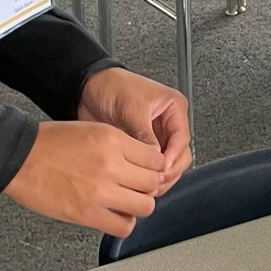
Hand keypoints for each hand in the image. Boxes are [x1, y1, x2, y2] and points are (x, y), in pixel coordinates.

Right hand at [5, 120, 165, 237]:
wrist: (18, 157)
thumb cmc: (47, 143)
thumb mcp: (91, 129)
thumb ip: (119, 144)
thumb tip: (141, 161)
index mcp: (112, 140)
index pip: (156, 159)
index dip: (154, 167)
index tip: (149, 171)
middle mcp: (110, 165)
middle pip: (153, 183)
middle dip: (148, 186)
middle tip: (137, 187)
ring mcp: (100, 191)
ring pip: (145, 206)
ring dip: (138, 205)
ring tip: (126, 202)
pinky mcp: (87, 214)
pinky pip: (123, 226)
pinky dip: (123, 223)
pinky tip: (114, 215)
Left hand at [78, 67, 191, 195]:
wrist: (88, 88)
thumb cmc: (113, 86)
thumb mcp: (131, 109)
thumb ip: (144, 134)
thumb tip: (154, 157)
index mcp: (174, 108)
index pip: (182, 139)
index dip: (173, 156)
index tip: (161, 168)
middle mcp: (168, 123)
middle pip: (180, 155)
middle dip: (169, 170)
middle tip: (154, 180)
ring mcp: (155, 136)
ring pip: (167, 163)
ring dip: (158, 176)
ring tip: (145, 184)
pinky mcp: (142, 146)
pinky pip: (150, 165)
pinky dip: (146, 174)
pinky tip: (137, 180)